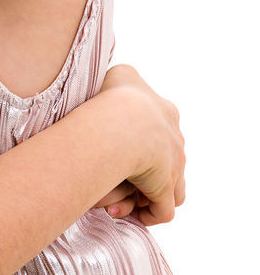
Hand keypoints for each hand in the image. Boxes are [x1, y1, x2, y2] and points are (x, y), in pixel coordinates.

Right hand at [97, 64, 185, 225]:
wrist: (123, 119)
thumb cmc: (114, 95)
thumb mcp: (120, 74)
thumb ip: (123, 78)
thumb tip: (119, 81)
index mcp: (165, 112)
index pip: (160, 129)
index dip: (141, 140)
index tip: (119, 145)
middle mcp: (174, 140)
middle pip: (166, 158)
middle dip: (144, 168)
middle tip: (116, 172)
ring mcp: (173, 165)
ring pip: (170, 186)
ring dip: (148, 194)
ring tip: (125, 198)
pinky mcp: (165, 187)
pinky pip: (163, 209)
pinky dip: (149, 214)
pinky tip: (131, 212)